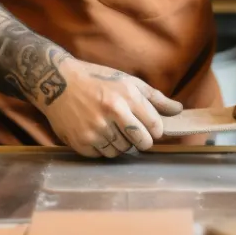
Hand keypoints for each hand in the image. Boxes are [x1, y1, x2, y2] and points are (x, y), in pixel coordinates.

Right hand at [39, 58, 182, 157]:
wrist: (56, 82)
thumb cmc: (97, 79)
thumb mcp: (127, 80)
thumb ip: (155, 98)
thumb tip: (179, 110)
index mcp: (126, 96)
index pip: (155, 126)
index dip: (155, 130)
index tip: (150, 127)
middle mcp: (112, 113)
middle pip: (141, 143)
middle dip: (140, 140)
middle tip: (132, 131)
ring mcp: (96, 129)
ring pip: (122, 151)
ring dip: (120, 143)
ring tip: (110, 126)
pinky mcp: (82, 142)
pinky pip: (103, 155)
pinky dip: (103, 147)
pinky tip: (97, 132)